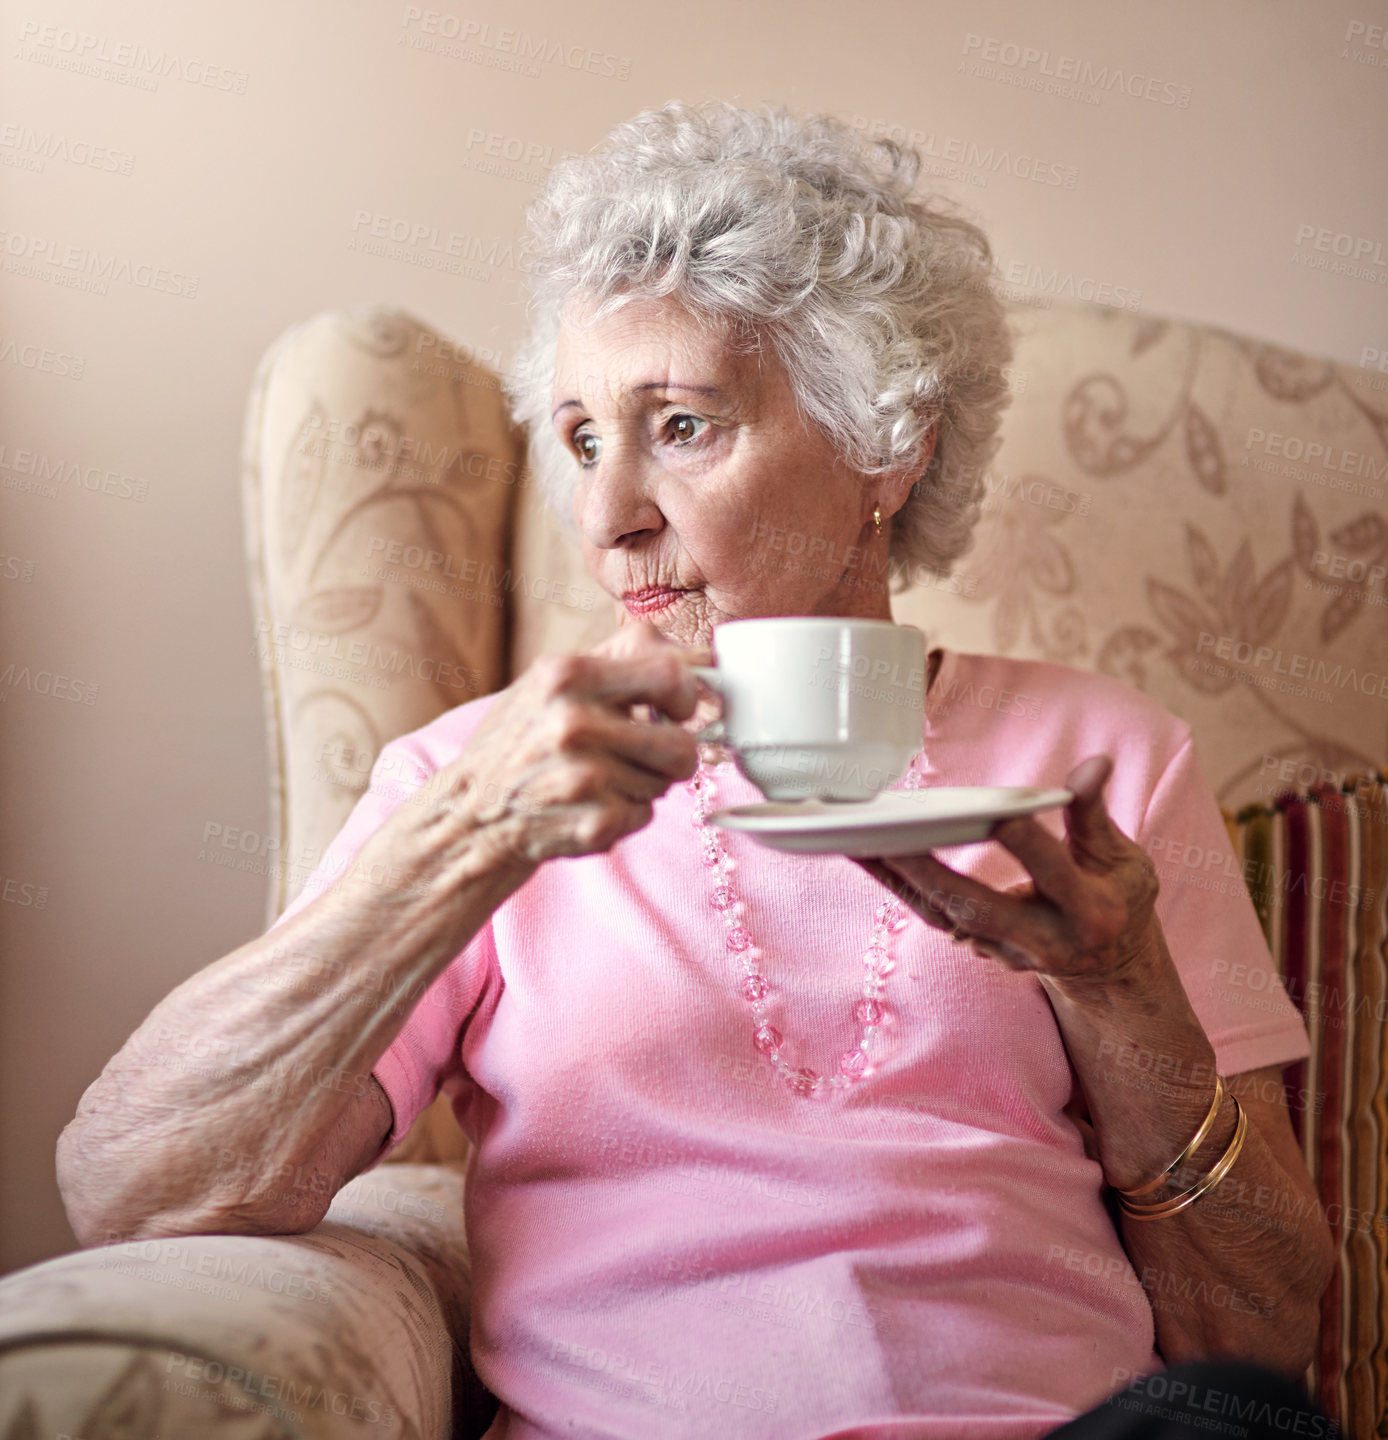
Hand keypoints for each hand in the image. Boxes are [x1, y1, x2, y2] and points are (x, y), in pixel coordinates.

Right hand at [403, 622, 708, 877]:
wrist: (469, 812)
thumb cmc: (518, 740)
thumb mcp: (551, 680)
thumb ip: (618, 657)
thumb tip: (694, 656)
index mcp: (567, 676)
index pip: (670, 675)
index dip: (687, 696)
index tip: (679, 708)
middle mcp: (573, 723)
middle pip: (681, 745)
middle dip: (677, 754)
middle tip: (656, 755)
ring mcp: (584, 778)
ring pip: (665, 783)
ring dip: (644, 784)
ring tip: (602, 778)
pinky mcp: (593, 824)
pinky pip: (645, 816)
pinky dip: (625, 815)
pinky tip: (589, 805)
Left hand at [852, 756, 1162, 987]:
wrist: (1109, 968)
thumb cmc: (1117, 899)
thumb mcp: (1124, 858)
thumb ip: (1094, 814)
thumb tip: (1092, 765)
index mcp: (1089, 913)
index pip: (1054, 874)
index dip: (1029, 845)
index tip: (1004, 815)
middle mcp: (1043, 939)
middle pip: (979, 908)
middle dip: (933, 874)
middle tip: (894, 836)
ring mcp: (1006, 950)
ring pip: (943, 914)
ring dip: (898, 877)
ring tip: (857, 838)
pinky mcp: (979, 947)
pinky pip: (931, 914)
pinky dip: (898, 885)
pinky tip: (866, 854)